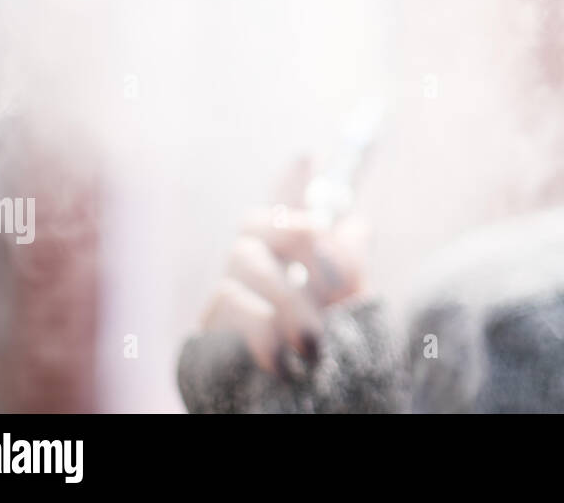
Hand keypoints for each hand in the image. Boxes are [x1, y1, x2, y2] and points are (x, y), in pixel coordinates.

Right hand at [199, 157, 368, 376]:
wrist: (309, 409)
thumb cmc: (332, 353)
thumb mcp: (354, 308)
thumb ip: (351, 266)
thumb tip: (355, 225)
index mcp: (291, 254)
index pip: (286, 204)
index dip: (292, 179)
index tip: (307, 154)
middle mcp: (255, 262)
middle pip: (256, 220)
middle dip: (295, 235)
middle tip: (332, 277)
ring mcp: (228, 291)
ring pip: (242, 260)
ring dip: (287, 298)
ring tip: (314, 340)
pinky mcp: (208, 326)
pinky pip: (226, 303)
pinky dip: (260, 327)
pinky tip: (283, 358)